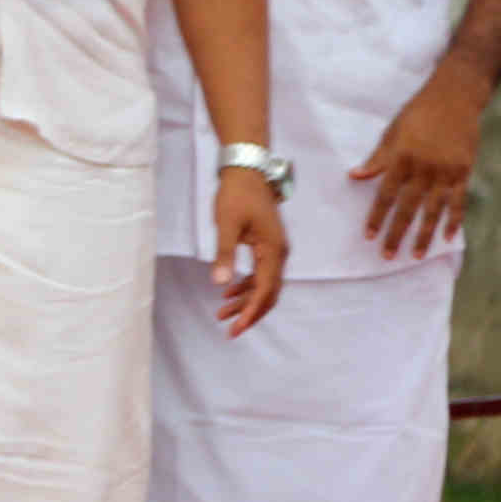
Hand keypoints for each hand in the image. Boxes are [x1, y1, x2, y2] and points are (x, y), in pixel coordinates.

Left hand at [209, 166, 286, 335]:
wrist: (247, 171)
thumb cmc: (236, 194)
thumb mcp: (225, 224)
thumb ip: (224, 254)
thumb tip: (220, 284)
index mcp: (273, 250)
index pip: (265, 290)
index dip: (251, 311)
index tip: (235, 327)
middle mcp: (280, 253)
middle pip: (269, 292)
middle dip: (250, 313)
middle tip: (230, 330)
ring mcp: (275, 249)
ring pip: (264, 284)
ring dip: (245, 301)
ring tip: (221, 315)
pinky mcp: (267, 245)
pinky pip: (261, 273)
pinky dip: (246, 286)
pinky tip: (228, 294)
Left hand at [351, 66, 487, 259]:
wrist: (454, 99)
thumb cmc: (417, 115)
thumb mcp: (391, 133)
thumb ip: (377, 159)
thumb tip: (354, 176)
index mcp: (401, 160)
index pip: (385, 195)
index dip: (377, 217)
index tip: (369, 236)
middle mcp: (423, 169)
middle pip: (407, 208)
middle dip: (396, 233)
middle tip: (387, 256)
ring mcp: (446, 172)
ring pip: (433, 211)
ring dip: (424, 235)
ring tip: (415, 255)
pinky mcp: (463, 172)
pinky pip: (458, 202)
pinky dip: (454, 221)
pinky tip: (449, 238)